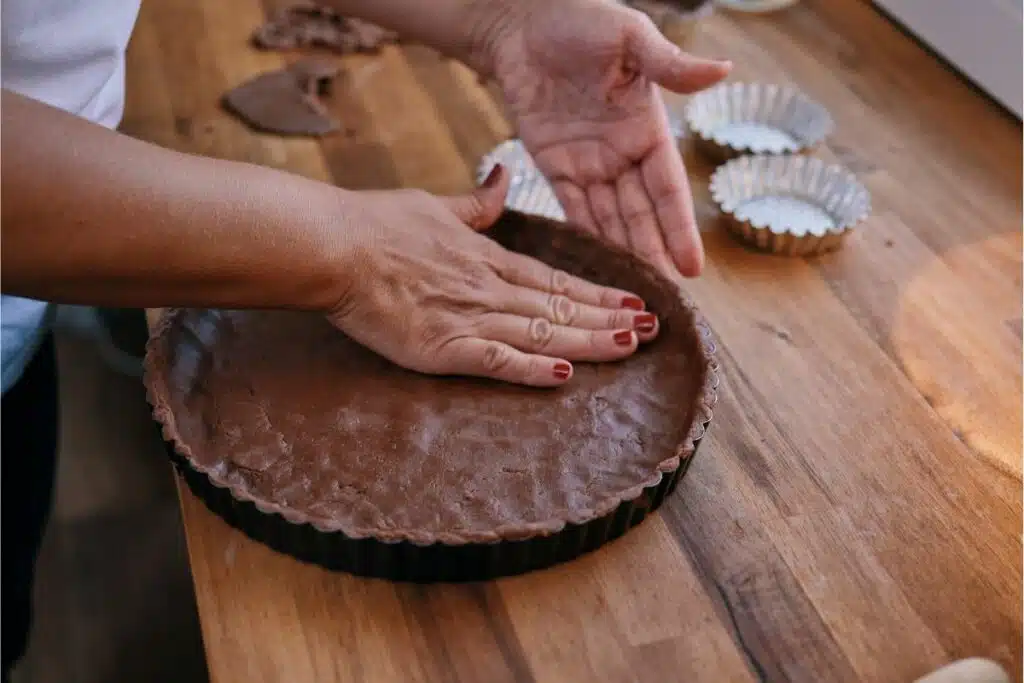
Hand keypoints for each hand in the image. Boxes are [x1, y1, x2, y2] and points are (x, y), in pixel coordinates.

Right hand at [329, 165, 659, 386]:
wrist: (335, 245)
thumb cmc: (378, 224)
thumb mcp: (436, 204)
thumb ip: (476, 202)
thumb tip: (501, 175)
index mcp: (488, 258)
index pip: (556, 280)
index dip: (598, 294)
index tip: (635, 302)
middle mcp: (488, 288)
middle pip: (559, 307)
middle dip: (609, 319)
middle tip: (654, 330)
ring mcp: (468, 317)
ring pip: (540, 331)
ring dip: (587, 340)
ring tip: (629, 346)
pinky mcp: (441, 346)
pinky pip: (494, 358)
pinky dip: (529, 366)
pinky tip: (562, 375)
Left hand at [480, 0, 730, 276]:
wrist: (522, 18)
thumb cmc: (581, 18)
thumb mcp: (630, 37)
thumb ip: (670, 65)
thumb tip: (724, 71)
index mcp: (647, 127)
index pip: (668, 188)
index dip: (679, 228)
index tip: (693, 267)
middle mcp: (621, 152)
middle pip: (640, 214)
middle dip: (652, 255)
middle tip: (664, 300)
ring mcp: (588, 161)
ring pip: (609, 218)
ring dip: (621, 255)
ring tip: (633, 296)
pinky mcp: (553, 163)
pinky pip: (572, 208)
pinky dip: (584, 237)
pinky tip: (594, 268)